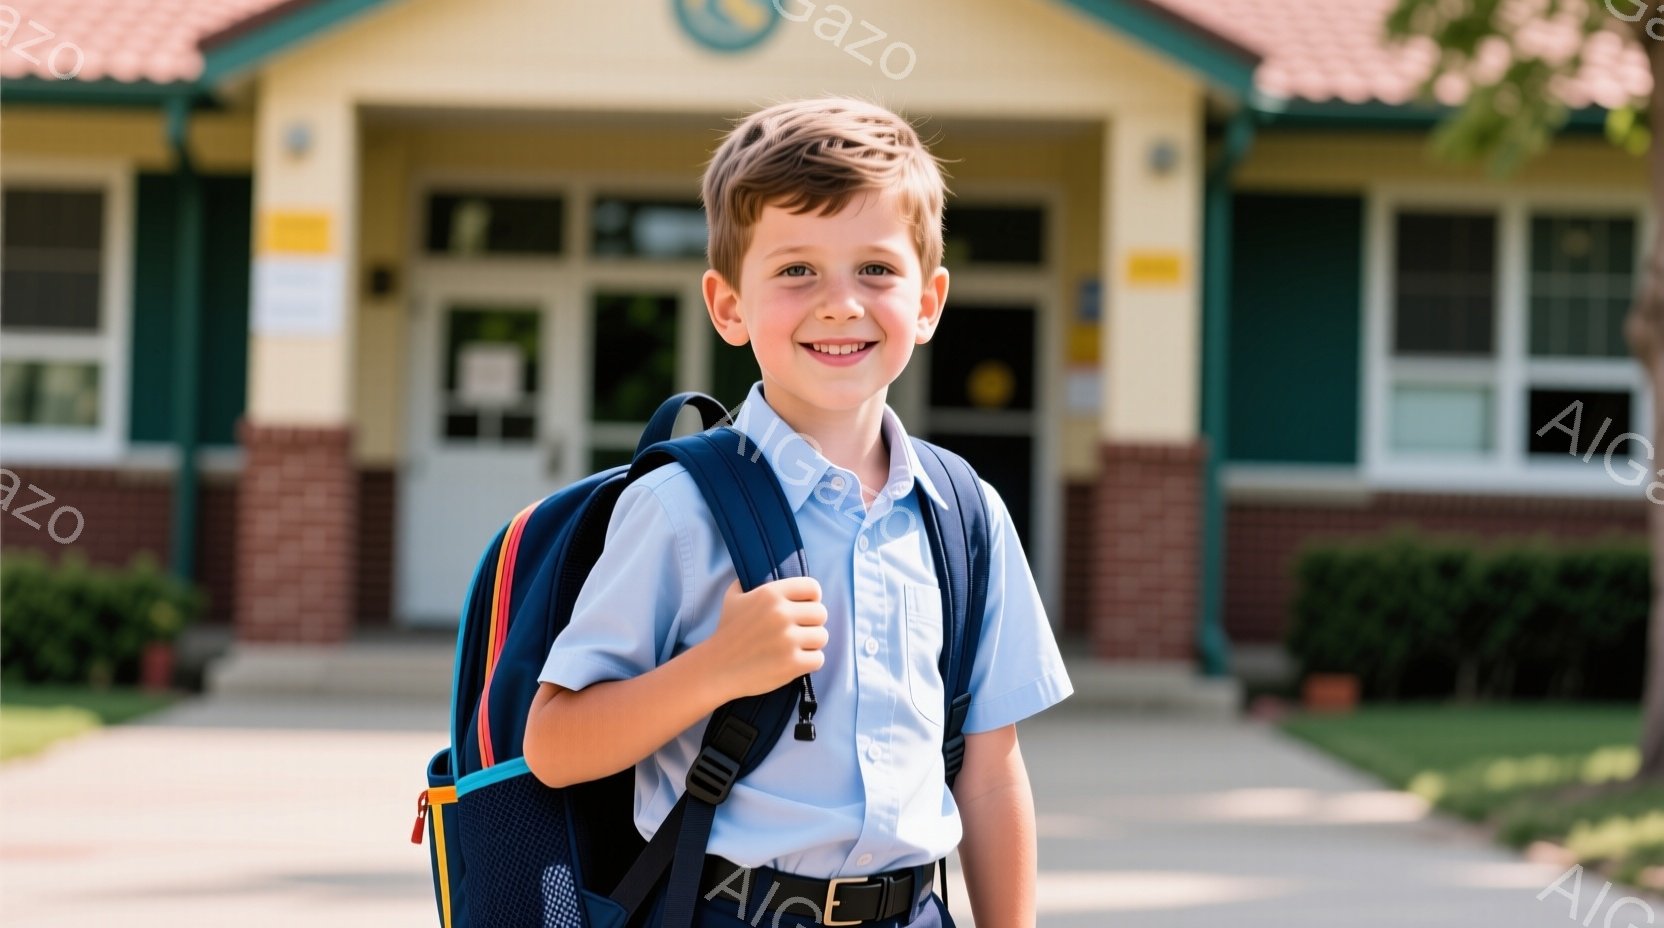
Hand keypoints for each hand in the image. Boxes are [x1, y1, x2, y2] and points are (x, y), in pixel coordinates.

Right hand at [701, 577, 827, 699]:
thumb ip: (750, 581)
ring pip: (822, 636)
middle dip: (811, 623)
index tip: (804, 608)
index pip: (813, 588)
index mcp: (771, 594)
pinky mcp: (792, 664)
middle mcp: (781, 613)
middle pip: (821, 613)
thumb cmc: (727, 632)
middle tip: (798, 631)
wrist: (716, 667)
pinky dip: (809, 662)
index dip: (812, 598)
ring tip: (796, 647)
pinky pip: (818, 658)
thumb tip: (763, 570)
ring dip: (811, 643)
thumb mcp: (734, 597)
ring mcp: (788, 640)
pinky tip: (795, 661)